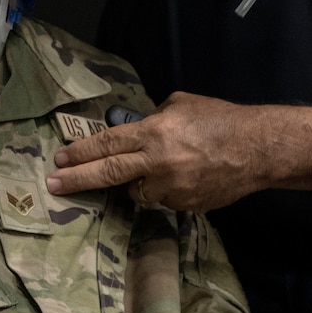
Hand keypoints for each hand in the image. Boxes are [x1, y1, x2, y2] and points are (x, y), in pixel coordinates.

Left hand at [48, 92, 268, 211]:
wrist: (258, 149)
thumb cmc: (219, 119)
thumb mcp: (180, 105)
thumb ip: (152, 120)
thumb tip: (134, 131)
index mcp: (154, 134)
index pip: (108, 145)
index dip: (81, 153)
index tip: (60, 160)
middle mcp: (158, 164)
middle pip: (108, 174)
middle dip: (78, 180)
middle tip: (54, 185)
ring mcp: (172, 190)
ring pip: (137, 192)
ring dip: (137, 182)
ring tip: (160, 167)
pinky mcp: (185, 207)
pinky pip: (164, 199)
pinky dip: (165, 189)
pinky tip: (184, 176)